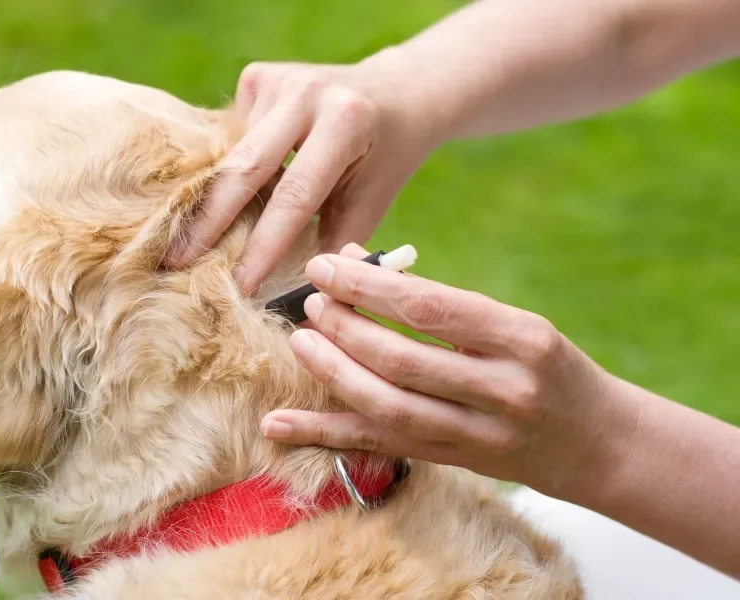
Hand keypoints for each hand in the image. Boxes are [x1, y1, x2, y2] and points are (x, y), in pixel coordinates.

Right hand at [166, 60, 438, 292]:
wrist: (395, 92)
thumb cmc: (385, 157)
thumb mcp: (373, 200)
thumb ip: (334, 242)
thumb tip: (292, 298)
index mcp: (345, 122)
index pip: (295, 195)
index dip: (264, 245)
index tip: (240, 285)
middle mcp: (307, 92)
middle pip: (245, 167)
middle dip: (209, 221)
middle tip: (176, 263)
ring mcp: (278, 79)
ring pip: (232, 154)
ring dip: (216, 198)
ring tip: (188, 241)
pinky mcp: (258, 77)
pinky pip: (231, 137)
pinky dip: (229, 170)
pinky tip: (228, 191)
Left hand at [261, 244, 639, 497]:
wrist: (598, 443)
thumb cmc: (547, 367)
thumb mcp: (514, 325)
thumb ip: (443, 304)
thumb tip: (359, 266)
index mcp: (522, 339)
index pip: (431, 308)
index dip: (369, 287)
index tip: (325, 266)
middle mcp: (504, 389)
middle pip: (404, 360)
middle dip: (346, 329)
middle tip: (311, 303)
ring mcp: (481, 435)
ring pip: (390, 407)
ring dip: (334, 375)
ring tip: (301, 343)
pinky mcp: (456, 463)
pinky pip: (381, 446)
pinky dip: (324, 434)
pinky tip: (278, 424)